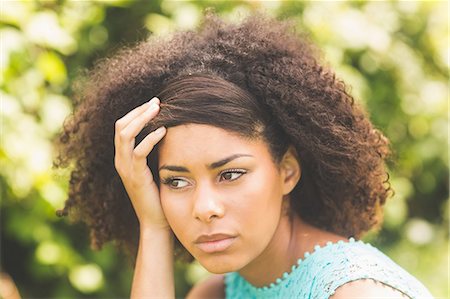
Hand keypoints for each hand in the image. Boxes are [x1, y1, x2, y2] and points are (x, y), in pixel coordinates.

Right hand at [114, 97, 167, 228]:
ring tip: (158, 108)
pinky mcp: (135, 177)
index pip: (122, 126)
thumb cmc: (160, 193)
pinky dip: (150, 138)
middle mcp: (120, 160)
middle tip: (157, 101)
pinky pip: (138, 152)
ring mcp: (126, 169)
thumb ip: (156, 150)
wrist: (156, 220)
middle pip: (121, 126)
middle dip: (139, 110)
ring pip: (125, 134)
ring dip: (142, 118)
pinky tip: (163, 130)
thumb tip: (169, 129)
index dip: (136, 112)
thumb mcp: (155, 167)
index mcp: (123, 157)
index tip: (154, 103)